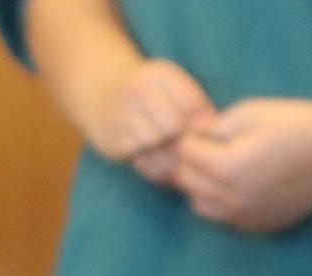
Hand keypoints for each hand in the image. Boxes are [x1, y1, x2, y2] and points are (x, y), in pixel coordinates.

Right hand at [88, 58, 213, 185]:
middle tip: (183, 145)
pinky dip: (154, 164)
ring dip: (169, 154)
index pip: (192, 106)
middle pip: (175, 128)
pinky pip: (144, 161)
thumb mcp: (173, 87)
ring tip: (169, 151)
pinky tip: (154, 157)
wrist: (100, 92)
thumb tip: (211, 129)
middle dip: (183, 139)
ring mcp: (122, 117)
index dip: (201, 124)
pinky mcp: (114, 142)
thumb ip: (196, 104)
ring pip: (159, 146)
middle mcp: (137, 92)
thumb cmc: (148, 93)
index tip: (199, 129)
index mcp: (159, 75)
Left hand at [176, 97, 311, 233]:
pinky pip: (224, 218)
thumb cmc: (295, 126)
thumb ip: (214, 127)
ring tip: (222, 170)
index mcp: (228, 168)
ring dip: (202, 187)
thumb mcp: (251, 112)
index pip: (184, 154)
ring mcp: (245, 218)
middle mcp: (232, 200)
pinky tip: (241, 186)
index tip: (204, 132)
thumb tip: (192, 139)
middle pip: (187, 182)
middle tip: (210, 149)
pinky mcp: (258, 227)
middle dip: (191, 163)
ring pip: (200, 206)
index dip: (190, 138)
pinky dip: (223, 203)